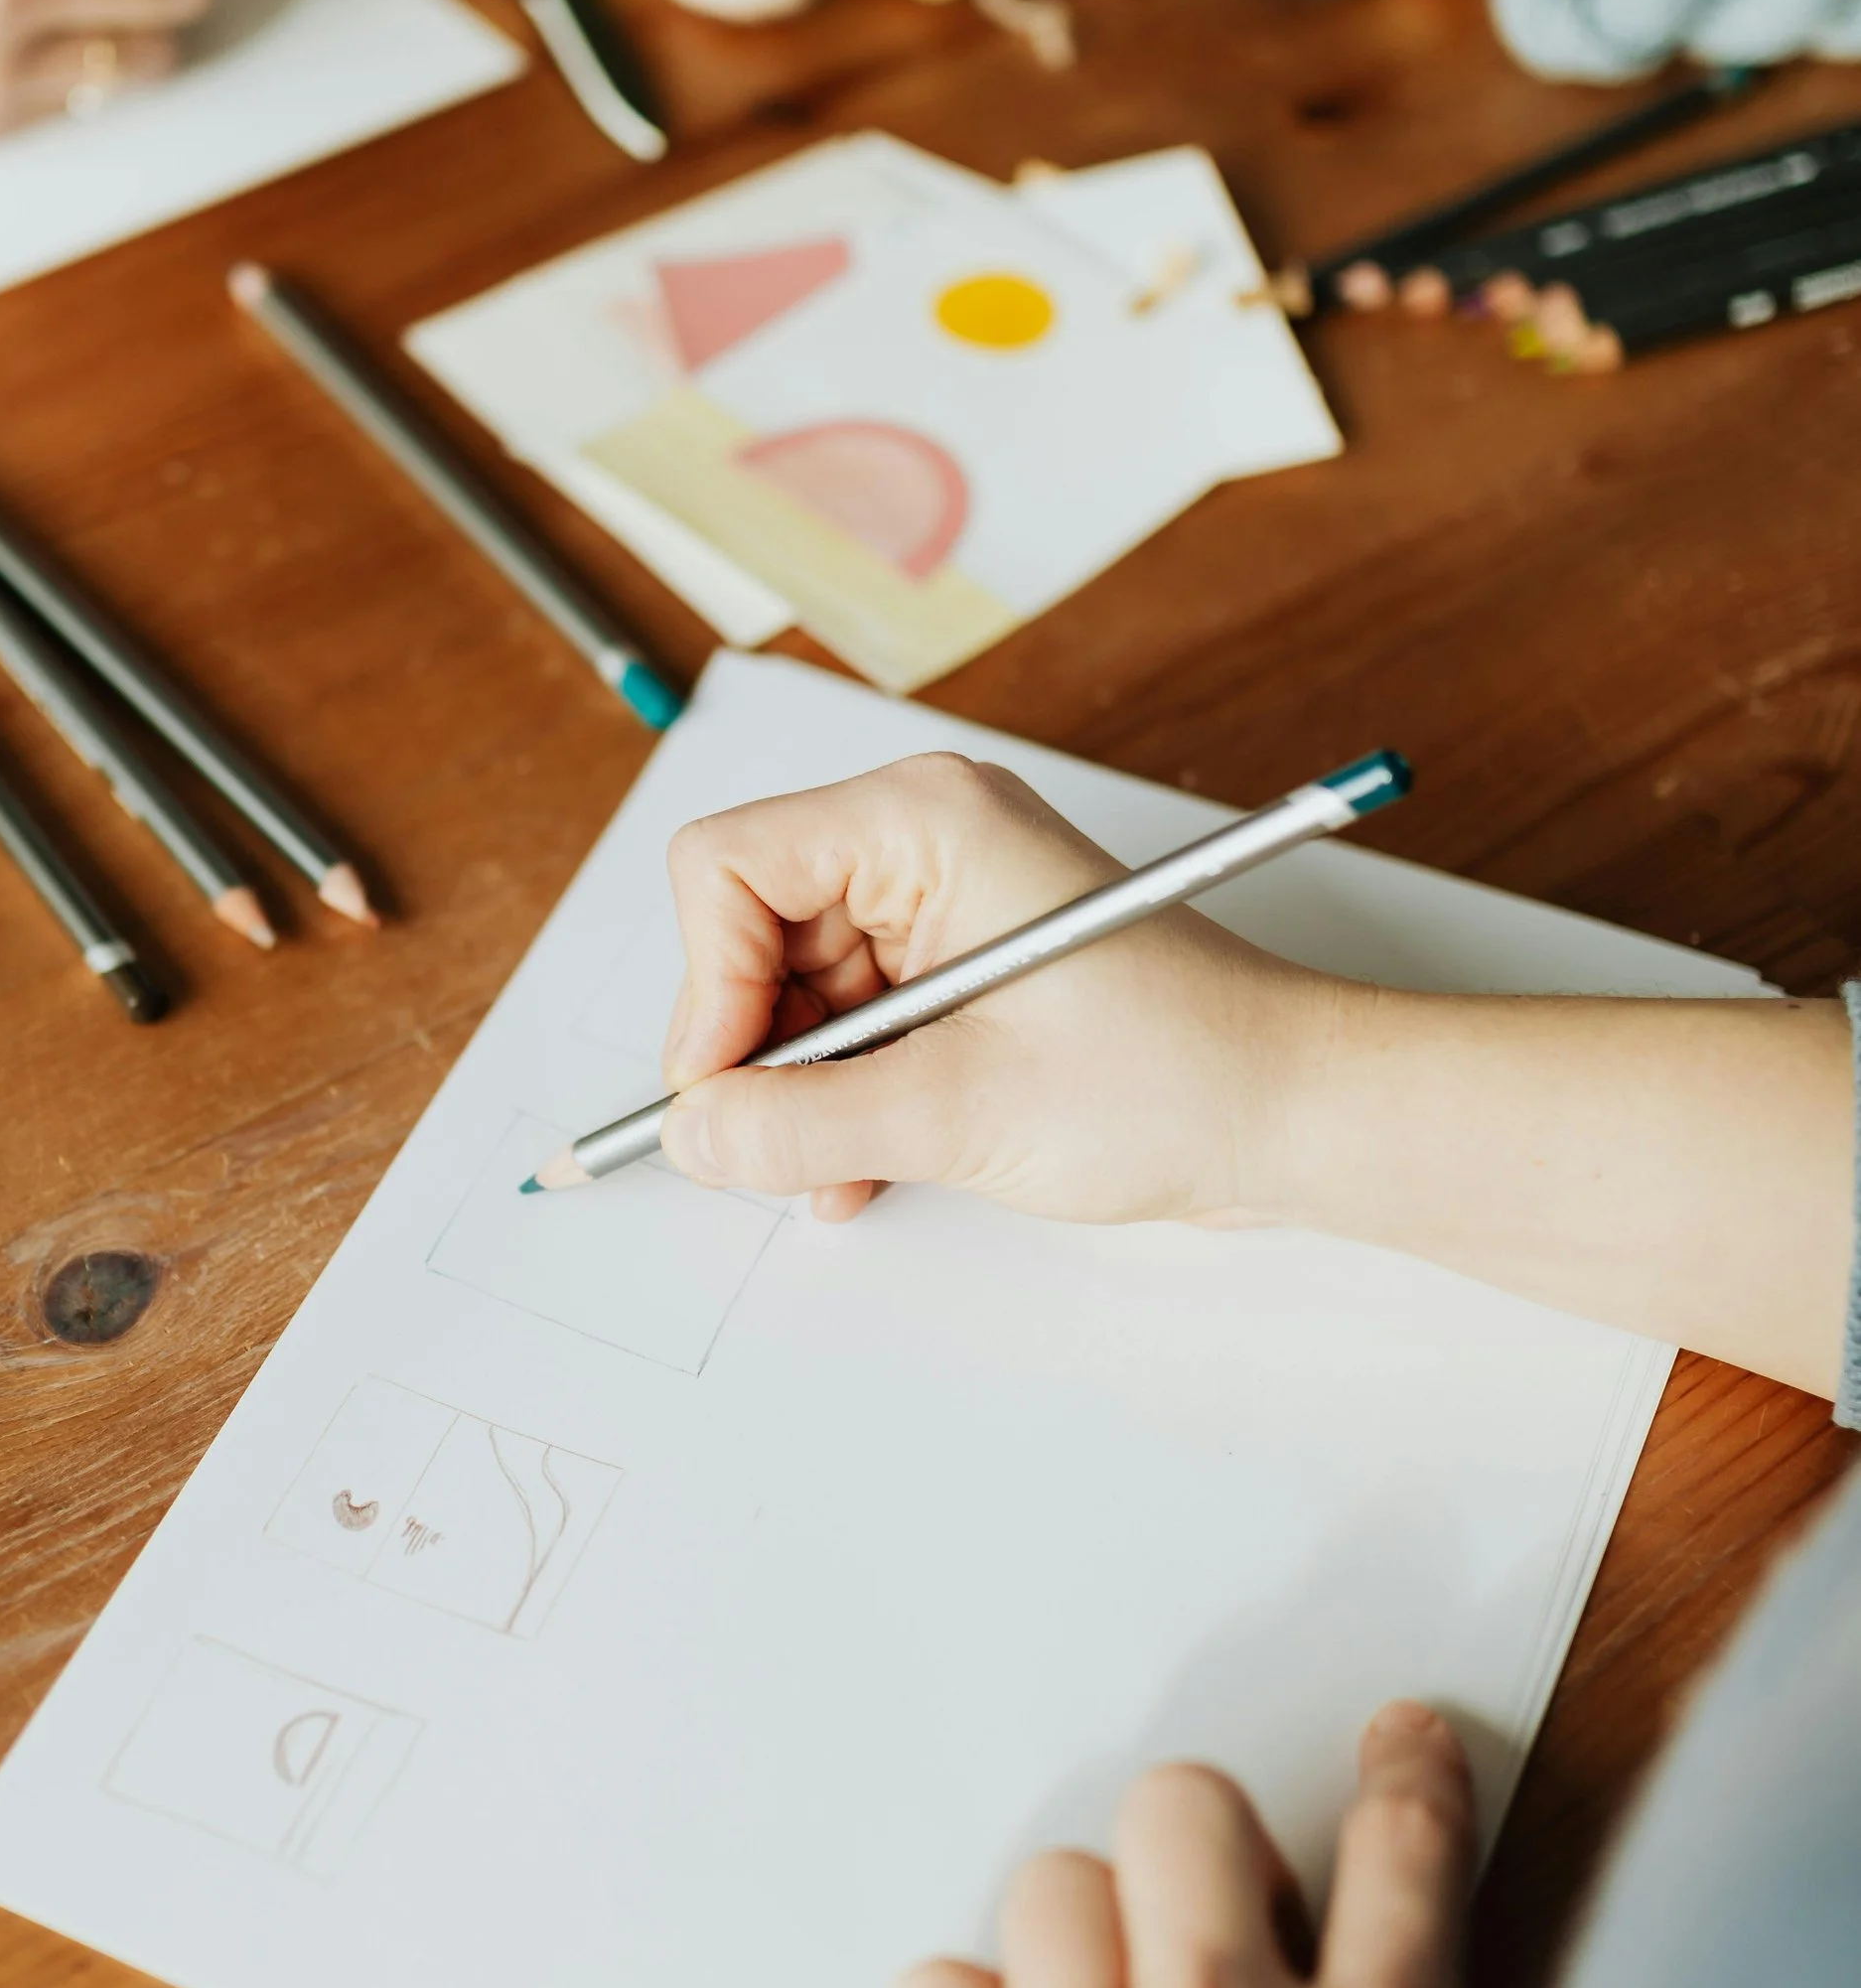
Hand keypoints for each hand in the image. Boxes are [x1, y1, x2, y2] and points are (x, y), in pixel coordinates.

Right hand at [657, 752, 1326, 1225]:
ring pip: (791, 987)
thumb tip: (693, 1132)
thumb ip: (803, 1122)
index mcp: (921, 820)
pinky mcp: (961, 966)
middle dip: (754, 1047)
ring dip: (797, 1088)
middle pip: (750, 929)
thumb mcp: (963, 1110)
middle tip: (771, 1144)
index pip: (727, 866)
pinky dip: (841, 1095)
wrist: (1294, 1113)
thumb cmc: (1177, 1074)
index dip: (709, 985)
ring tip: (837, 1167)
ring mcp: (943, 903)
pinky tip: (863, 1163)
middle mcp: (922, 841)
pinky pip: (851, 1020)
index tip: (731, 1089)